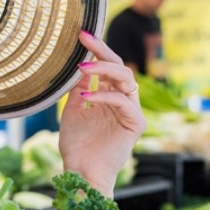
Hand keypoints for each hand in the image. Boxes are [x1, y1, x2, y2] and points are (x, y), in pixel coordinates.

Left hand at [59, 30, 145, 196]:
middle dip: (102, 50)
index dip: (96, 50)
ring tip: (82, 68)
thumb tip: (80, 66)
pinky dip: (105, 96)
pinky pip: (123, 102)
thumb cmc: (76, 146)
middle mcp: (123, 101)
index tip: (80, 35)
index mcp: (110, 97)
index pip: (107, 67)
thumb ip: (79, 90)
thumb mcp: (72, 111)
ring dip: (103, 70)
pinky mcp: (136, 124)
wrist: (81, 173)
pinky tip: (88, 97)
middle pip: (119, 66)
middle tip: (84, 38)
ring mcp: (131, 112)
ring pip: (126, 78)